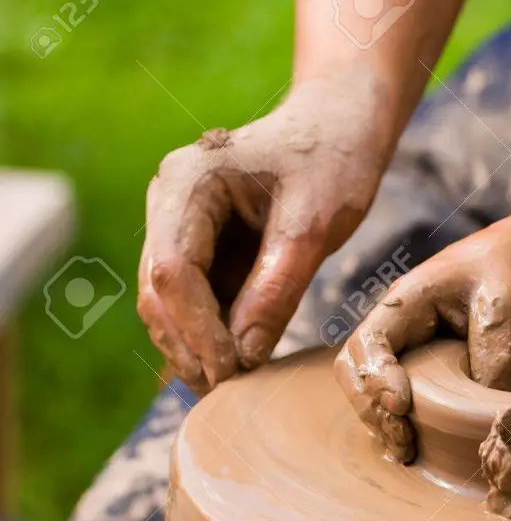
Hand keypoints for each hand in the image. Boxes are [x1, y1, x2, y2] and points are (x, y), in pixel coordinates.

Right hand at [138, 75, 392, 394]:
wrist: (340, 127)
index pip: (172, 271)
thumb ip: (277, 286)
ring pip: (169, 301)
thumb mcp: (314, 223)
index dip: (197, 330)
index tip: (232, 372)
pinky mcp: (201, 245)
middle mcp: (170, 201)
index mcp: (188, 182)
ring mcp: (181, 224)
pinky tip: (237, 365)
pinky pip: (195, 298)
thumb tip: (243, 355)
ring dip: (196, 346)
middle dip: (190, 345)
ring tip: (232, 388)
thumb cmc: (333, 160)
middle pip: (159, 291)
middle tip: (227, 393)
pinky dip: (211, 333)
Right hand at [335, 194, 510, 461]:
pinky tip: (412, 445)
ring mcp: (403, 345)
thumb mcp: (505, 309)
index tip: (402, 405)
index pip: (369, 341)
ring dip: (379, 420)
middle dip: (371, 408)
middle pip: (353, 369)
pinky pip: (390, 394)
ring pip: (367, 386)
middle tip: (403, 440)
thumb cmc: (508, 273)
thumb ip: (493, 359)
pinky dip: (394, 420)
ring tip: (406, 450)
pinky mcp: (418, 364)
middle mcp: (395, 324)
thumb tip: (481, 417)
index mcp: (406, 300)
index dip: (376, 378)